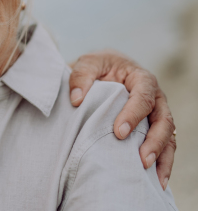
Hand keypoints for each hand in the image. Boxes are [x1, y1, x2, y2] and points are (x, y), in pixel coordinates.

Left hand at [68, 49, 174, 189]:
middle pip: (163, 119)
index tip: (119, 132)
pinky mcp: (153, 128)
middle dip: (154, 141)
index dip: (134, 114)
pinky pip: (164, 146)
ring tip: (149, 173)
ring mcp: (157, 114)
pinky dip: (163, 163)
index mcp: (141, 78)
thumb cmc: (98, 67)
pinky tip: (156, 180)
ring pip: (168, 135)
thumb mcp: (87, 63)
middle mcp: (155, 97)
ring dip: (161, 156)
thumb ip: (81, 76)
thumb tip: (76, 99)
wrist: (103, 70)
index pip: (143, 96)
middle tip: (141, 159)